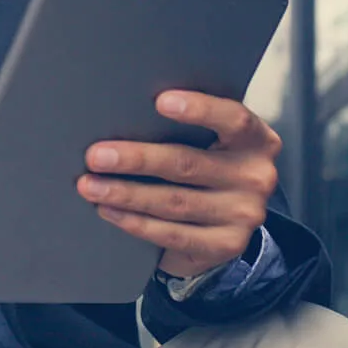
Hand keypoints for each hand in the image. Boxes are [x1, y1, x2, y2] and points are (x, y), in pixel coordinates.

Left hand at [76, 91, 280, 278]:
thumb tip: (126, 109)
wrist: (225, 219)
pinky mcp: (226, 245)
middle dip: (136, 159)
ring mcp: (244, 214)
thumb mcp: (211, 139)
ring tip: (91, 186)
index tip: (160, 101)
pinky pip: (173, 234)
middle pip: (188, 163)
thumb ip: (188, 125)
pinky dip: (135, 222)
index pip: (234, 118)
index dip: (199, 109)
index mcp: (256, 139)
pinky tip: (109, 210)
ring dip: (126, 194)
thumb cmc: (206, 161)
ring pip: (175, 202)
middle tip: (96, 156)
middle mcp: (257, 176)